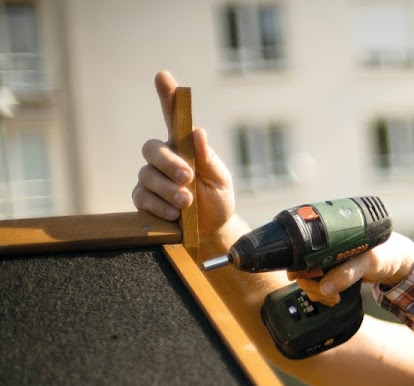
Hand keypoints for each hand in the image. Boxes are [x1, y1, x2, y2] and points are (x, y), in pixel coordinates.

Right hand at [131, 70, 236, 243]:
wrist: (212, 232)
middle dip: (169, 163)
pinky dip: (159, 206)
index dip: (166, 96)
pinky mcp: (144, 200)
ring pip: (147, 175)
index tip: (163, 76)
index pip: (172, 117)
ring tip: (187, 203)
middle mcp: (164, 160)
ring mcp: (152, 179)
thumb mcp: (220, 180)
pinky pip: (142, 198)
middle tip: (187, 178)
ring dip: (168, 189)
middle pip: (152, 149)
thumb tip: (198, 132)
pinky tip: (175, 214)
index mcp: (183, 148)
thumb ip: (209, 158)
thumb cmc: (217, 201)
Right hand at [288, 231, 413, 304]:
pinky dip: (322, 294)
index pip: (301, 250)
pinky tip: (334, 298)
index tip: (302, 280)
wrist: (398, 261)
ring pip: (308, 278)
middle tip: (326, 295)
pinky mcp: (334, 271)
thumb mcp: (369, 262)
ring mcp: (328, 259)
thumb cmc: (386, 254)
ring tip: (334, 298)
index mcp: (331, 236)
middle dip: (310, 285)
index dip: (297, 267)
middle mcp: (326, 246)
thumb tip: (324, 287)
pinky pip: (318, 284)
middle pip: (301, 267)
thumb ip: (349, 273)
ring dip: (316, 293)